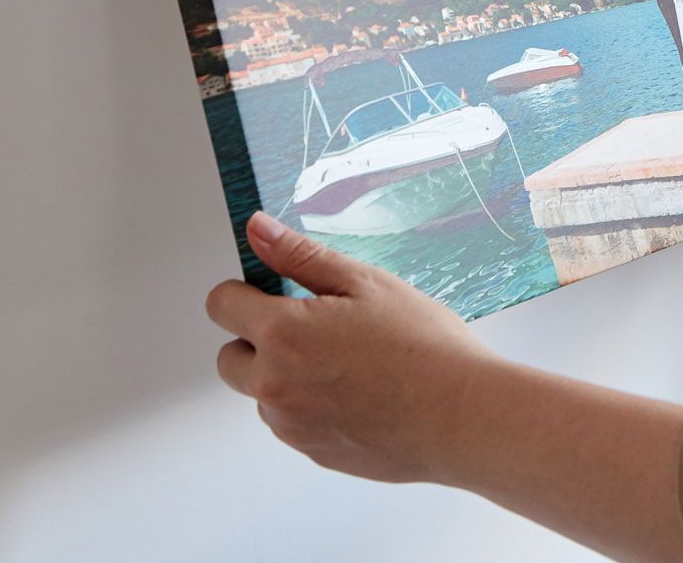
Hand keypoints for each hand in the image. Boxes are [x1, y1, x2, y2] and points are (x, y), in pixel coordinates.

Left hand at [205, 212, 501, 483]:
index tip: (271, 291)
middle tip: (315, 329)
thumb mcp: (365, 283)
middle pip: (230, 357)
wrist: (461, 416)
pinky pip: (293, 423)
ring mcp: (292, 425)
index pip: (221, 305)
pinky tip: (359, 394)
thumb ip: (300, 255)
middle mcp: (274, 384)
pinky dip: (311, 407)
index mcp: (282, 334)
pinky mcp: (313, 452)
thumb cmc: (423, 347)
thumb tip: (258, 230)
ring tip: (349, 364)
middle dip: (257, 340)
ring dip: (286, 377)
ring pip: (264, 393)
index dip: (244, 292)